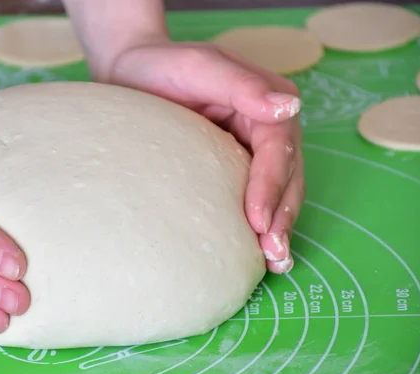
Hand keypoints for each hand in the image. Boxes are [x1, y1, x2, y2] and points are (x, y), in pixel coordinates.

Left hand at [104, 40, 304, 273]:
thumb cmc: (160, 66)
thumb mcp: (199, 67)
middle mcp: (264, 126)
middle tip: (274, 255)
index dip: (272, 187)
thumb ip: (243, 86)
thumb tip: (289, 108)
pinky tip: (255, 247)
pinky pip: (253, 192)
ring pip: (277, 189)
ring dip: (278, 225)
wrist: (130, 70)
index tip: (259, 222)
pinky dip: (259, 220)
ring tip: (274, 262)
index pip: (277, 148)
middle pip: (286, 174)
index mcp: (264, 101)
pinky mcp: (232, 163)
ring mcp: (250, 146)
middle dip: (282, 216)